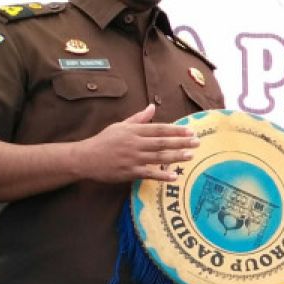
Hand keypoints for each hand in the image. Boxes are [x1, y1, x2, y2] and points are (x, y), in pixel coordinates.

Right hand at [75, 104, 197, 182]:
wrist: (85, 158)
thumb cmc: (104, 141)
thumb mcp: (120, 126)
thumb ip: (138, 118)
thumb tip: (152, 106)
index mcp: (133, 131)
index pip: (159, 129)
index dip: (175, 130)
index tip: (190, 130)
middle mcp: (135, 143)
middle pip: (161, 142)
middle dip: (181, 142)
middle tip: (197, 142)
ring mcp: (132, 158)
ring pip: (158, 157)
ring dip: (176, 157)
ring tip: (191, 155)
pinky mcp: (129, 172)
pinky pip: (148, 174)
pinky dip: (161, 176)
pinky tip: (174, 177)